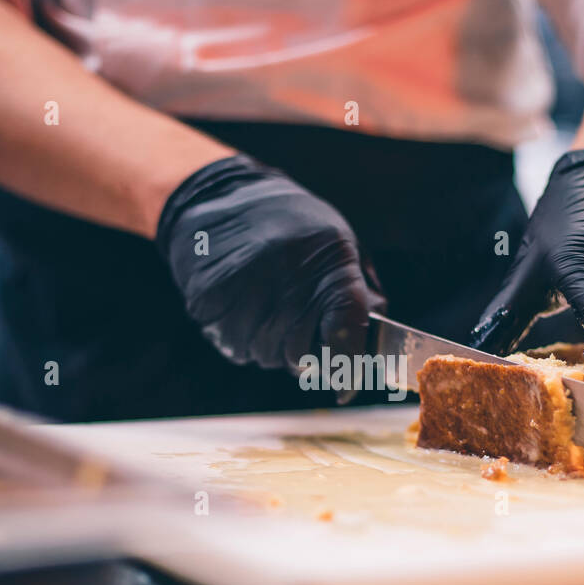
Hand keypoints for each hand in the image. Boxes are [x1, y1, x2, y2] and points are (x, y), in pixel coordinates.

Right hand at [156, 155, 384, 380]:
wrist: (223, 195)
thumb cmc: (291, 226)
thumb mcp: (338, 242)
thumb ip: (360, 289)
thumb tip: (374, 336)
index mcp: (329, 258)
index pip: (346, 324)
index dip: (347, 363)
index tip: (346, 389)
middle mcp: (287, 273)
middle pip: (298, 353)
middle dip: (301, 355)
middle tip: (294, 331)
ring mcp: (245, 286)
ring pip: (262, 355)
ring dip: (267, 346)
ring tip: (265, 310)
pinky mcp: (209, 298)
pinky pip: (232, 347)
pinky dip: (239, 339)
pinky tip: (241, 308)